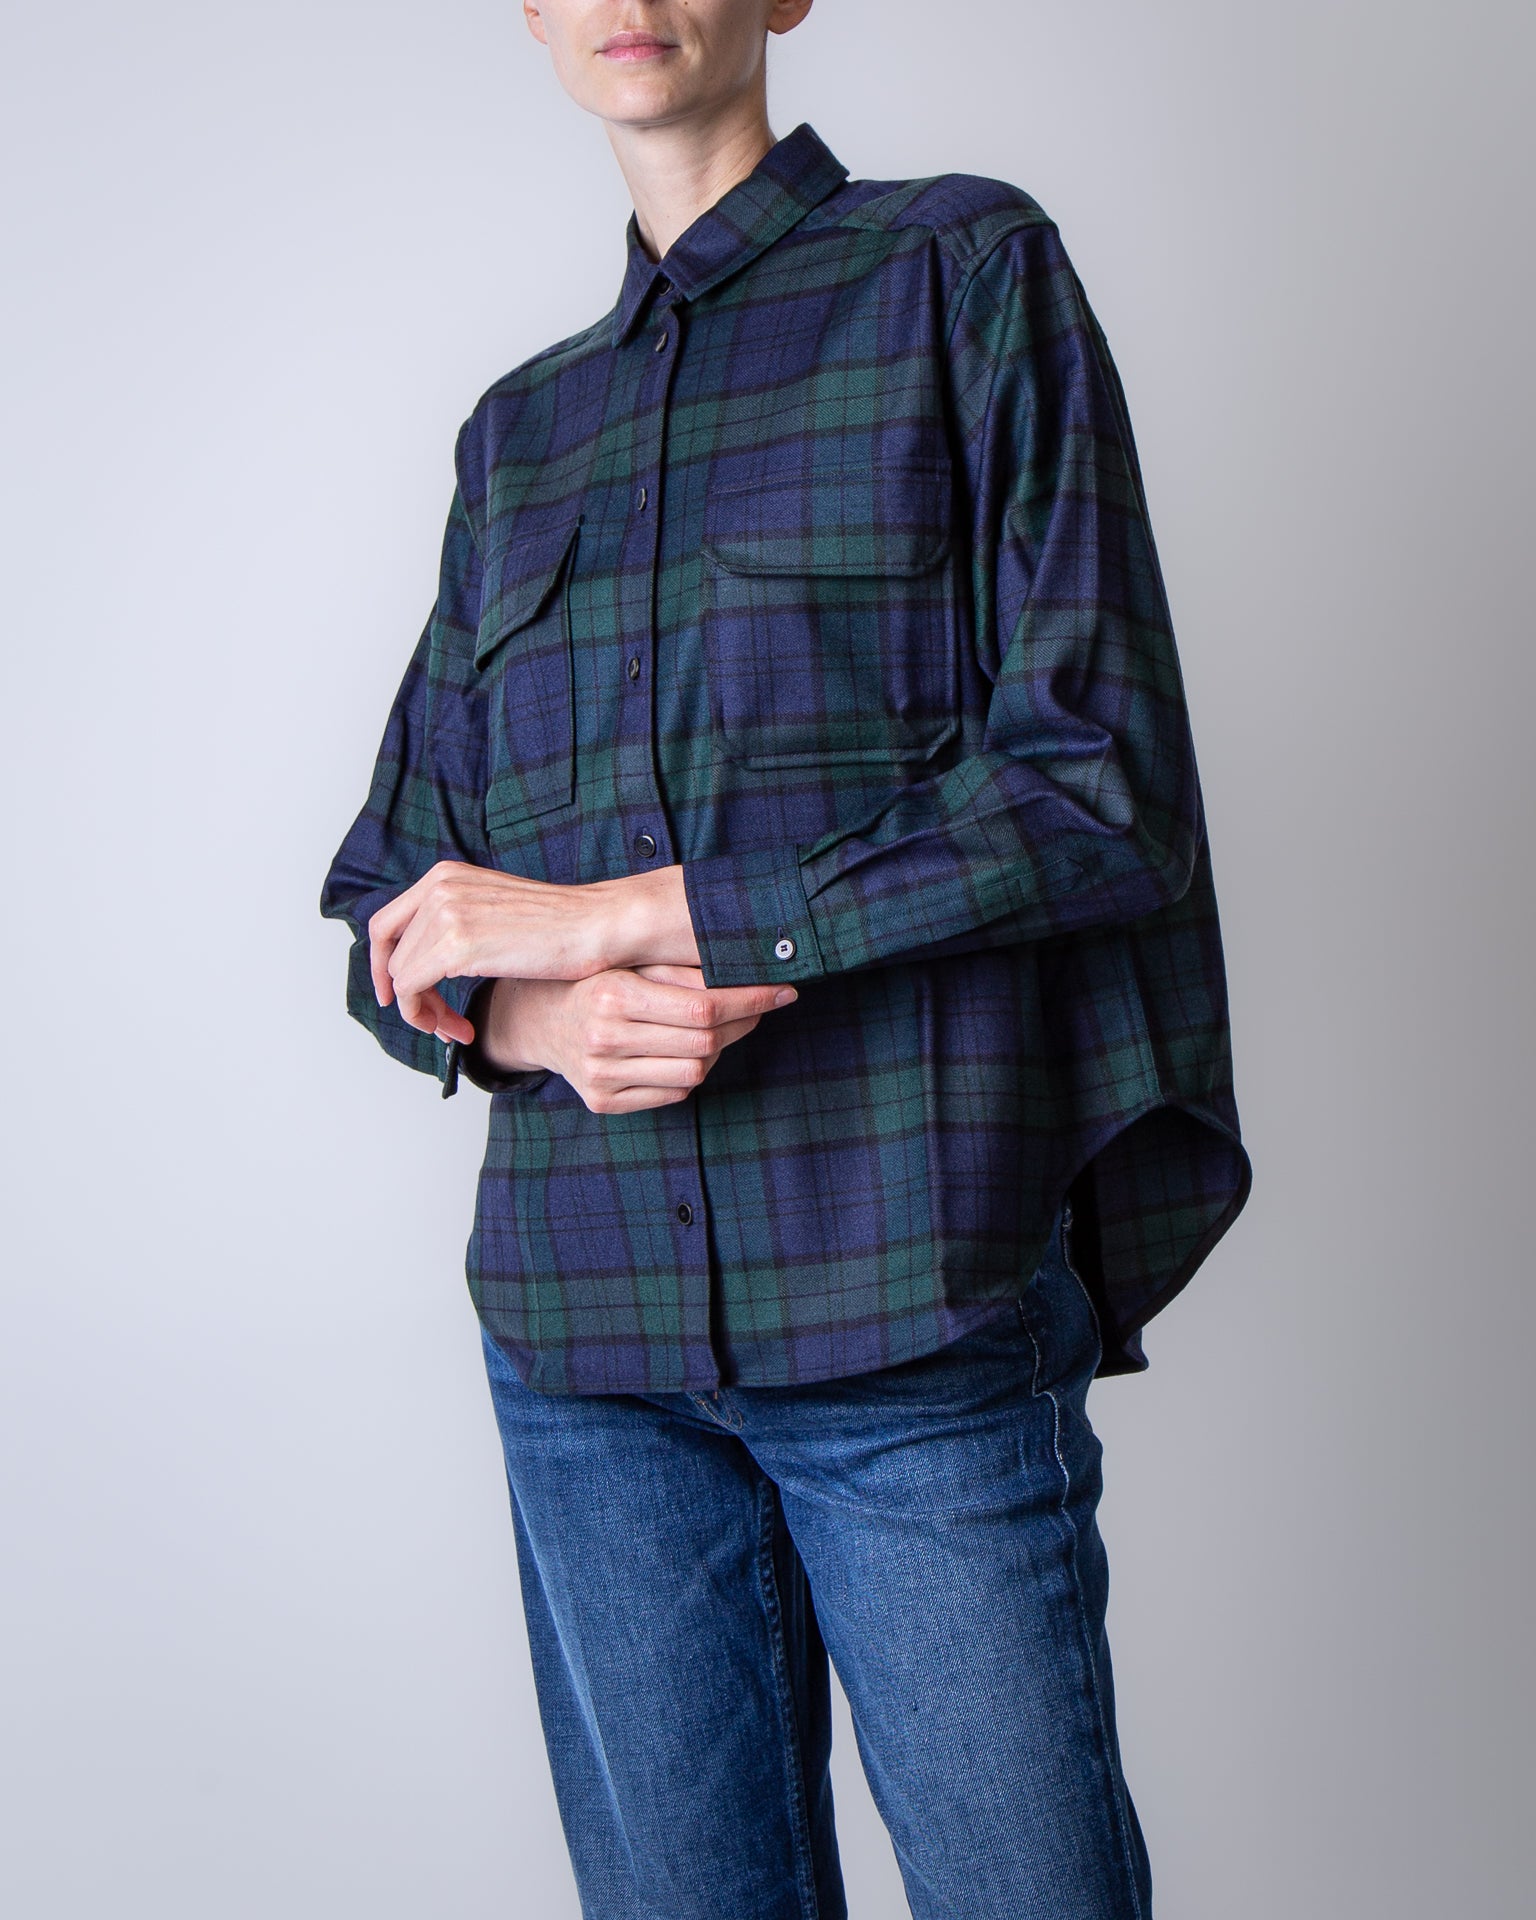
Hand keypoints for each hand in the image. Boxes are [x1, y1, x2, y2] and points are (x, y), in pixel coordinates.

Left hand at [368, 860, 700, 1038]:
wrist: (599, 926)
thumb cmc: (564, 928)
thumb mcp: (498, 913)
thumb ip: (460, 923)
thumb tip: (430, 959)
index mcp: (447, 874)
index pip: (387, 923)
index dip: (383, 965)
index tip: (398, 995)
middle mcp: (439, 886)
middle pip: (390, 953)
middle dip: (409, 996)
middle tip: (435, 1023)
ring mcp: (446, 912)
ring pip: (401, 977)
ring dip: (426, 1013)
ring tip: (457, 1030)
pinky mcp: (456, 944)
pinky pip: (413, 990)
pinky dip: (429, 1017)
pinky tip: (463, 1029)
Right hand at [482, 964, 797, 1113]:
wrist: (537, 1019)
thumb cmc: (597, 980)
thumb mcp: (632, 959)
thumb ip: (682, 964)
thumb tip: (745, 963)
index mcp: (613, 993)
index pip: (705, 1005)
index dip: (752, 999)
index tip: (783, 990)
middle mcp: (604, 1038)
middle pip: (705, 1041)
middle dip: (744, 1022)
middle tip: (762, 1004)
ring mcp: (601, 1075)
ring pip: (694, 1071)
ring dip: (718, 1049)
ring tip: (716, 1027)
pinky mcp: (603, 1102)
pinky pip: (673, 1094)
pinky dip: (690, 1072)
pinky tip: (687, 1049)